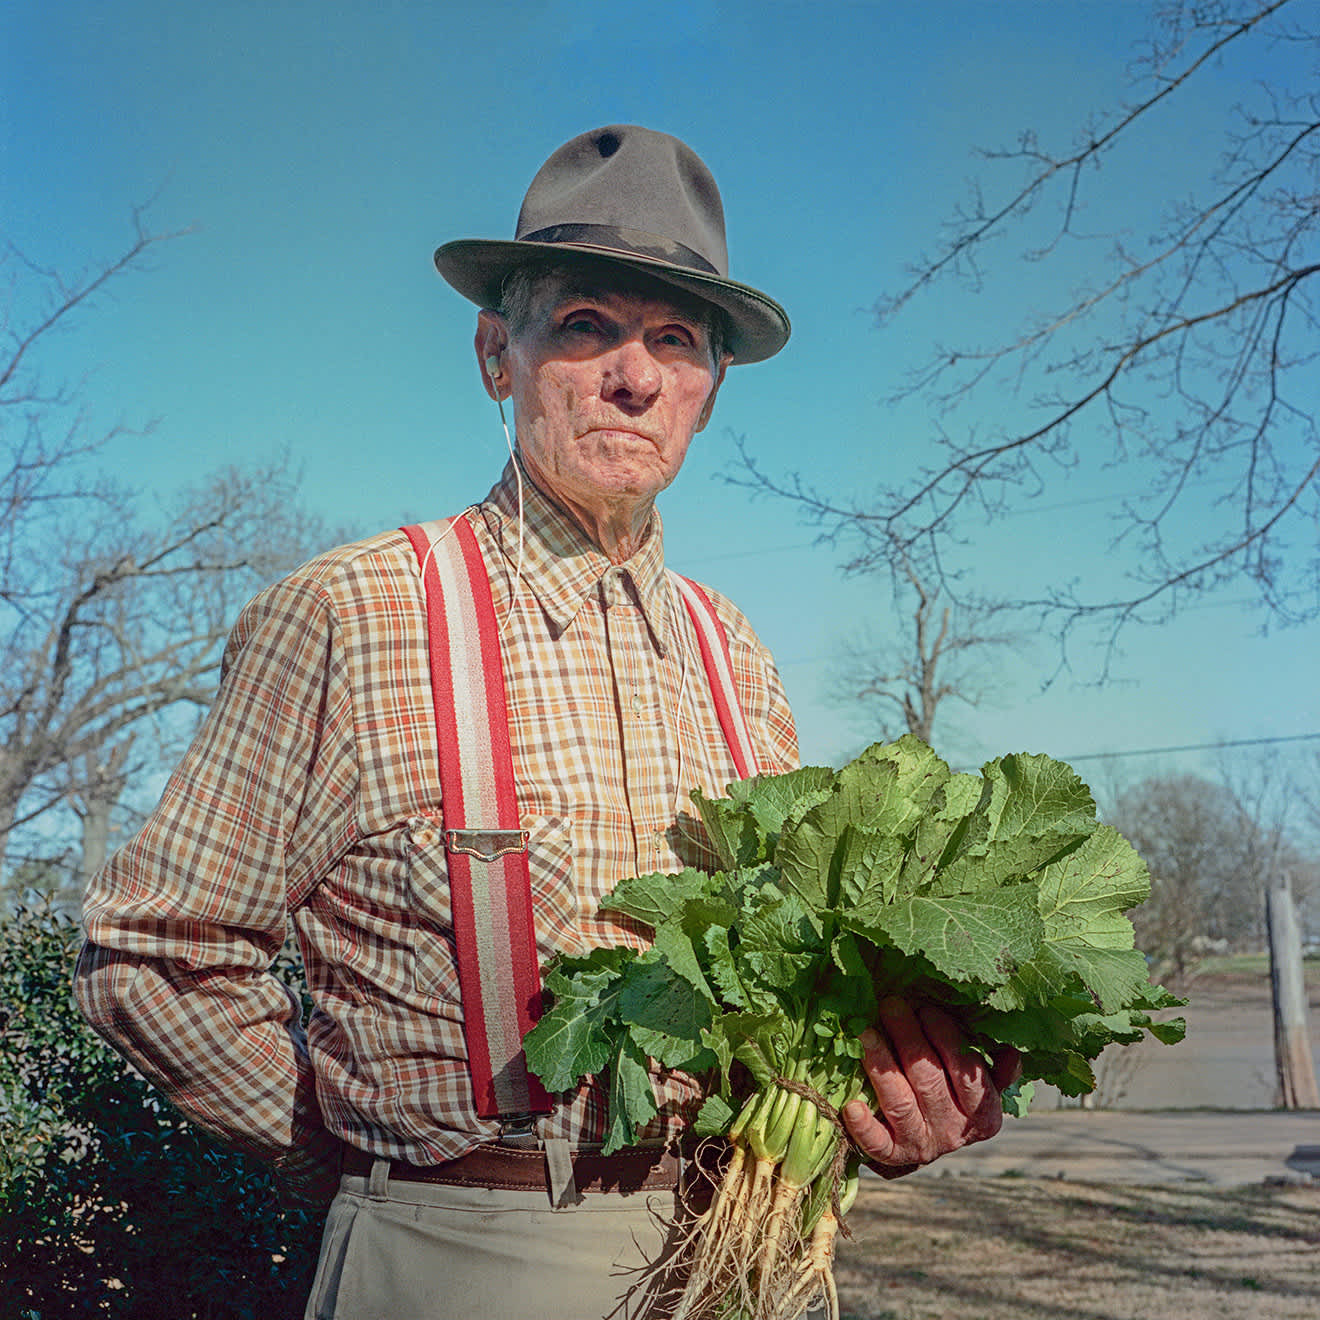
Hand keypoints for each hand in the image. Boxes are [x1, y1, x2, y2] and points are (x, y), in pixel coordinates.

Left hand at [841, 997, 1020, 1176]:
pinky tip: (851, 1105)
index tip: (926, 1008)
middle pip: (929, 1081)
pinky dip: (864, 1127)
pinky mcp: (893, 1155)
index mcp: (983, 1112)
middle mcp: (954, 1131)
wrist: (922, 1142)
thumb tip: (1011, 1051)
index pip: (967, 1072)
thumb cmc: (950, 1097)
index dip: (946, 1037)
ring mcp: (922, 1144)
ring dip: (883, 1067)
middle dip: (909, 1039)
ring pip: (901, 1103)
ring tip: (866, 1034)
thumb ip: (996, 1069)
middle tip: (891, 1005)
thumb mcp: (979, 1086)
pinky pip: (878, 1143)